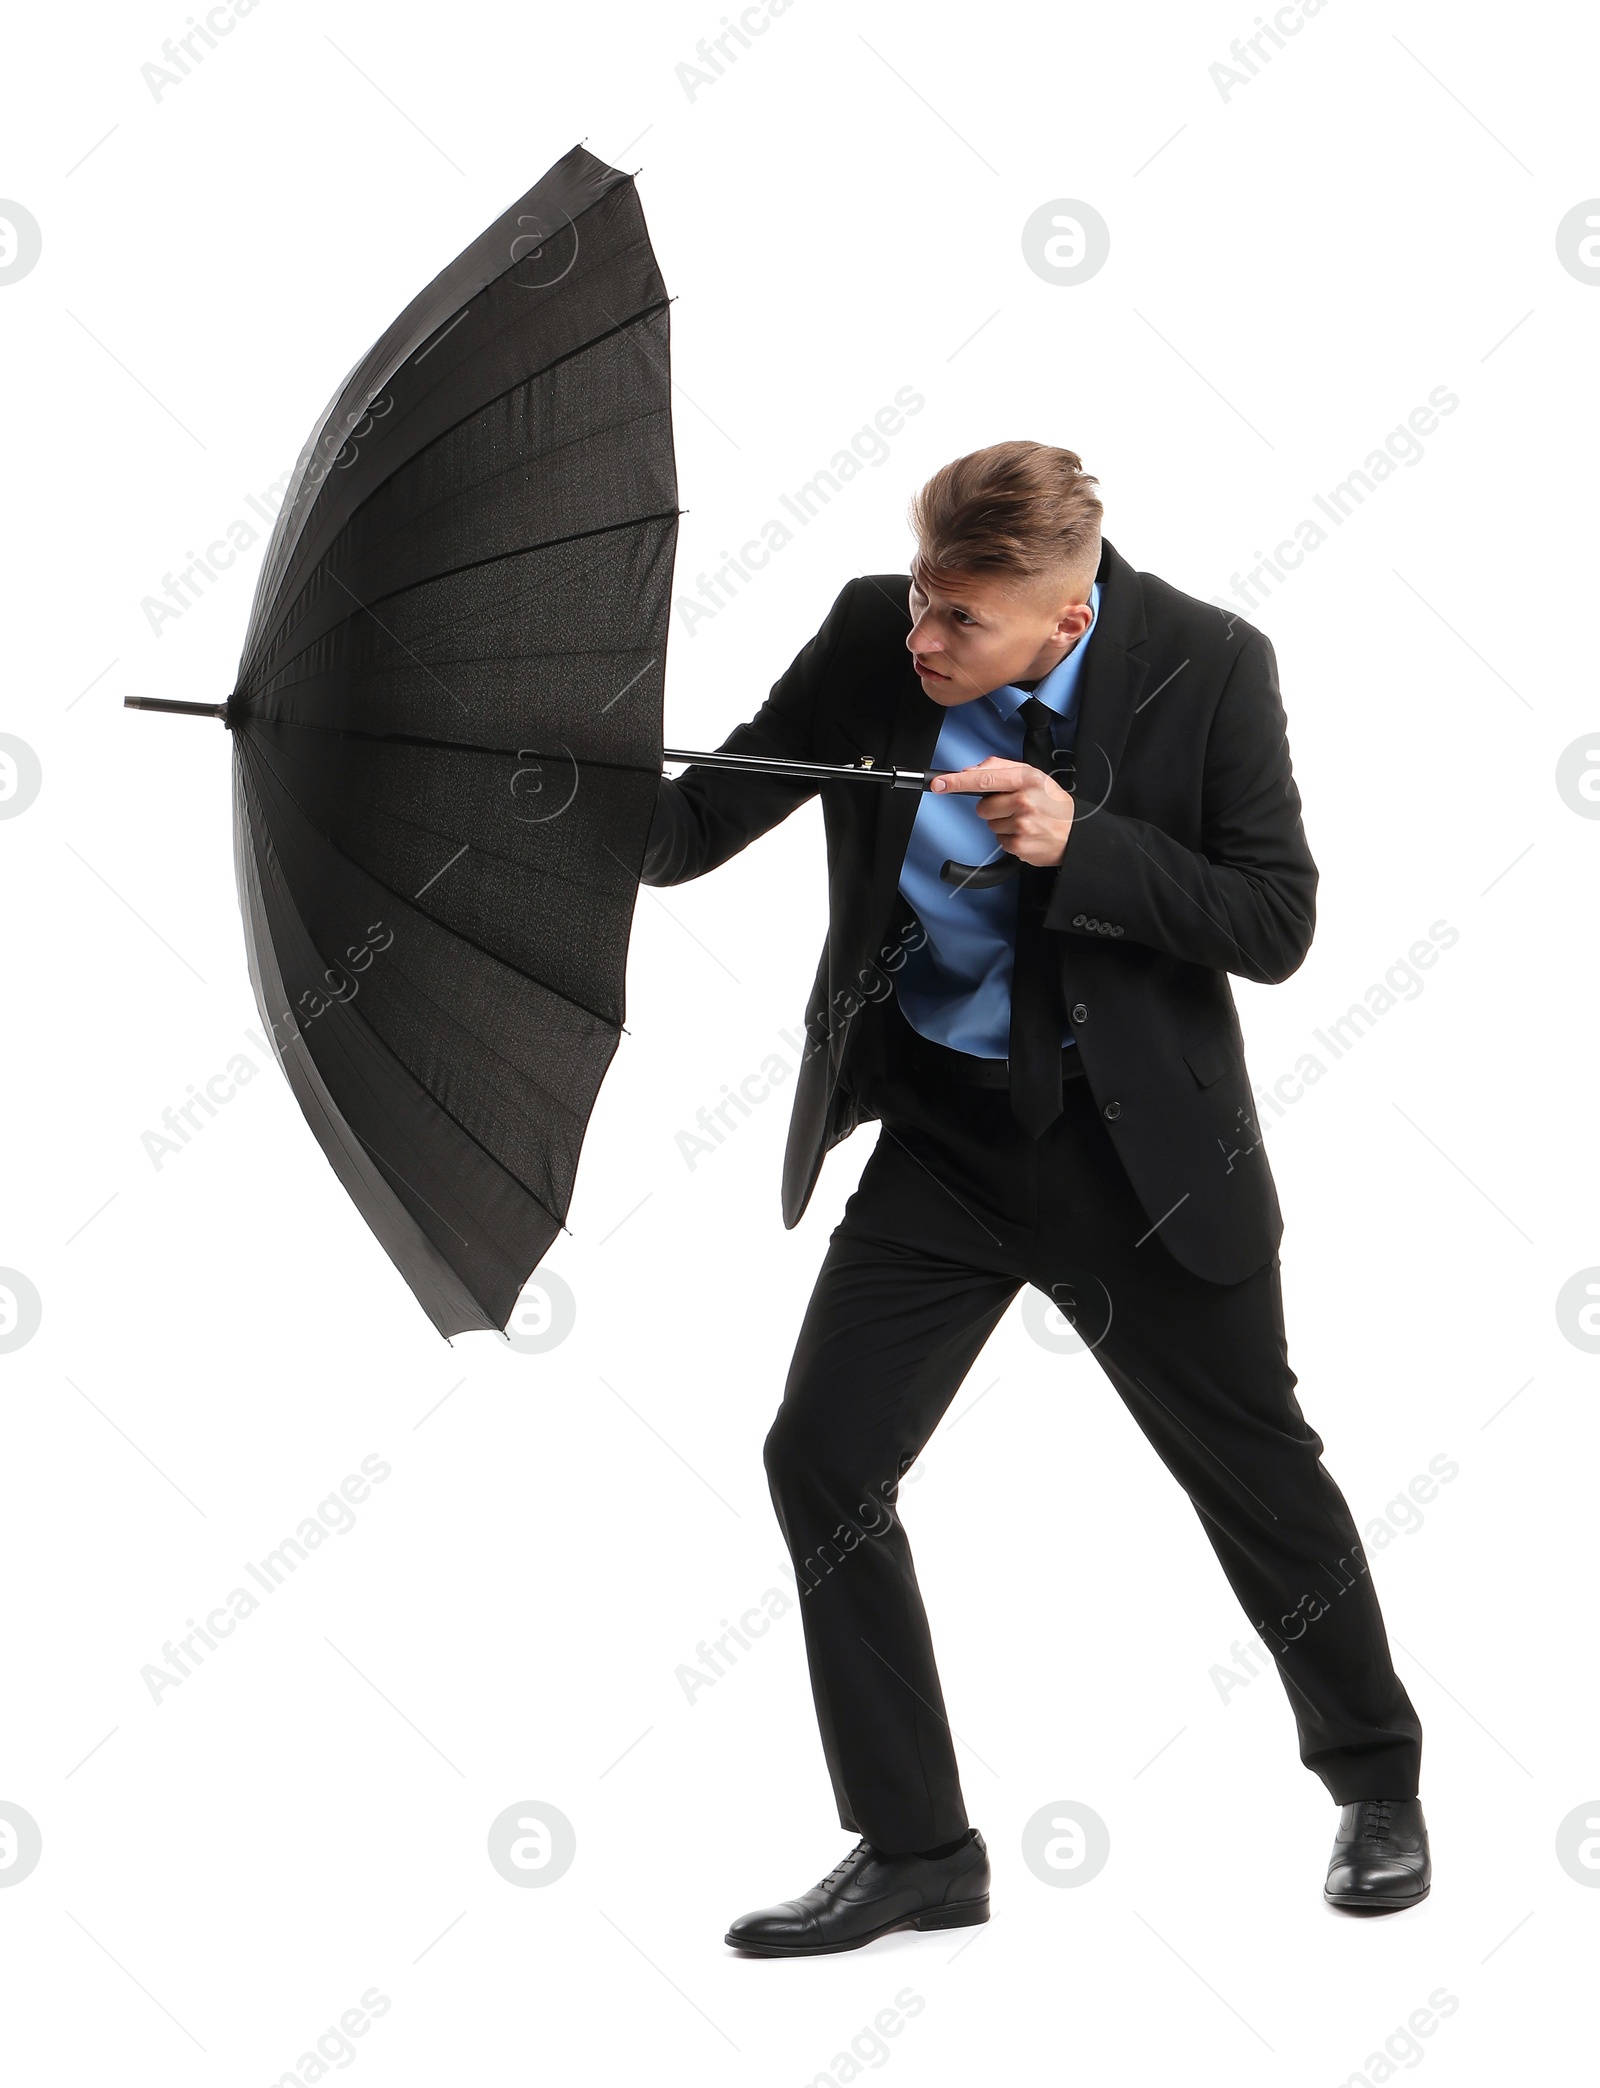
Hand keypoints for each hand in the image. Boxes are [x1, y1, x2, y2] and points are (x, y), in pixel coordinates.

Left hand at [931, 758, 1075, 867]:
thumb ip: (1000, 768)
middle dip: (992, 807)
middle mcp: (1024, 801)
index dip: (957, 782)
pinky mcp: (1019, 845)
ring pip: (989, 824)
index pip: (984, 778)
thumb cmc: (1051, 802)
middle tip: (1014, 807)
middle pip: (982, 806)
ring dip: (1001, 823)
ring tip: (1024, 820)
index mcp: (1025, 779)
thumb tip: (970, 771)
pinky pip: (999, 840)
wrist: (1076, 832)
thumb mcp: (1032, 775)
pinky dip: (1009, 837)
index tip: (939, 784)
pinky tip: (1025, 832)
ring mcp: (1022, 824)